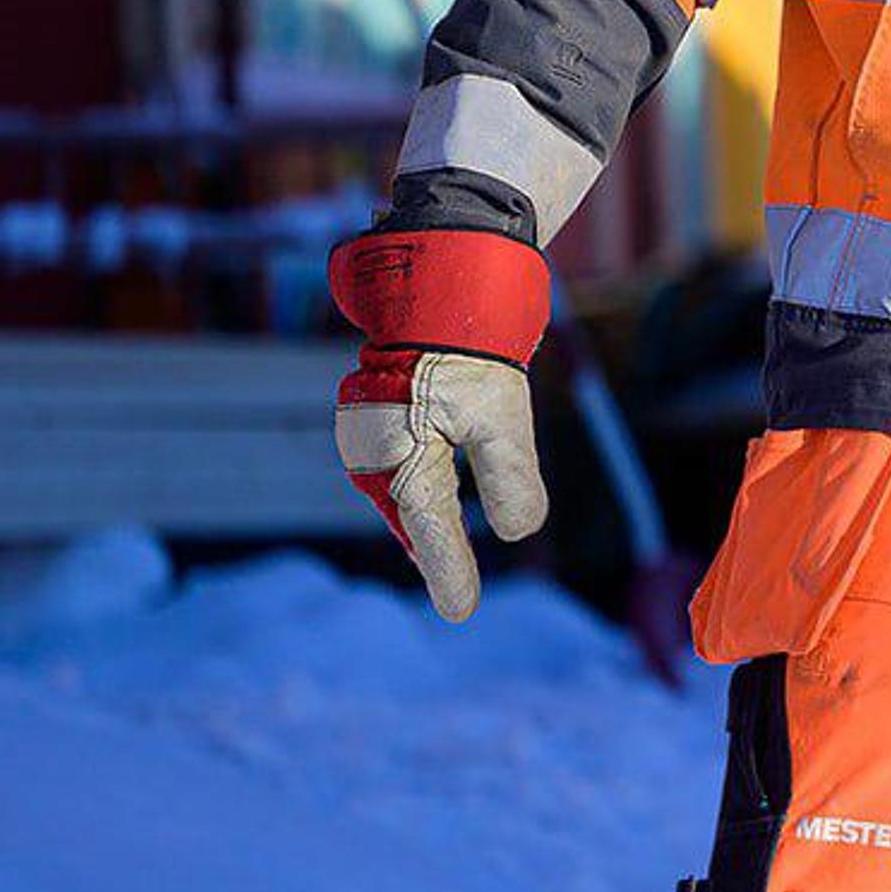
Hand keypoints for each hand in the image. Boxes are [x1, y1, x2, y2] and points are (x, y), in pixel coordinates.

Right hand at [328, 229, 555, 622]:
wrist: (438, 279)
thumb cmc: (469, 346)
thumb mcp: (501, 414)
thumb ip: (509, 474)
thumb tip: (515, 531)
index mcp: (401, 451)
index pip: (431, 524)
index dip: (449, 570)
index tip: (462, 611)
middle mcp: (377, 447)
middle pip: (411, 513)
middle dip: (432, 551)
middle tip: (456, 596)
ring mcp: (375, 429)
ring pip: (404, 491)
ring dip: (424, 523)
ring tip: (444, 561)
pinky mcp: (385, 413)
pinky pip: (401, 465)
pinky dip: (419, 491)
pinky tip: (431, 504)